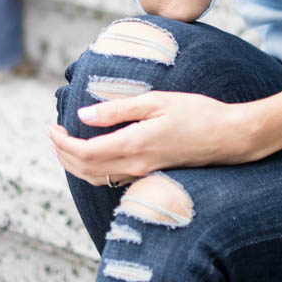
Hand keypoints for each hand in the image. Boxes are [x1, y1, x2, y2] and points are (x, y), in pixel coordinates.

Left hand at [47, 90, 253, 185]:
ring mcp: (144, 173)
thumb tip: (82, 115)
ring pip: (97, 178)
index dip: (62, 143)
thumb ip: (118, 110)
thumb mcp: (157, 102)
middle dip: (63, 155)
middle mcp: (135, 165)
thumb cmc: (197, 113)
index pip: (83, 153)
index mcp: (133, 145)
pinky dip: (94, 170)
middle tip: (52, 136)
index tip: (51, 127)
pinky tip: (95, 156)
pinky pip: (113, 179)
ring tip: (65, 147)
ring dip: (76, 165)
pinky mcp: (152, 174)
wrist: (230, 137)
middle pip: (85, 170)